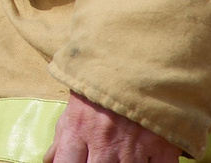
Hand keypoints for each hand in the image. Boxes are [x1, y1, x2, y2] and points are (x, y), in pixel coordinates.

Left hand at [49, 94, 180, 162]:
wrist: (135, 59)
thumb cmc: (100, 85)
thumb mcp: (73, 107)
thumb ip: (61, 137)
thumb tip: (49, 161)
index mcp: (79, 130)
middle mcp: (105, 141)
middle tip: (100, 158)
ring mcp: (134, 146)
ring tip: (119, 158)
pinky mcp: (161, 145)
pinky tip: (144, 160)